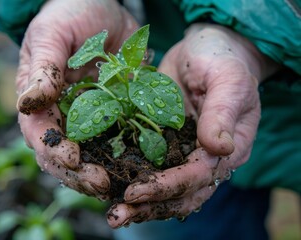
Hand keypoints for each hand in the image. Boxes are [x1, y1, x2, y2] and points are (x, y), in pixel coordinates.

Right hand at [16, 0, 137, 198]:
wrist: (102, 6)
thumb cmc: (70, 14)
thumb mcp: (53, 34)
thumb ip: (43, 68)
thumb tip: (28, 103)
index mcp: (39, 98)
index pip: (38, 132)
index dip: (53, 150)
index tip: (73, 158)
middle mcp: (60, 114)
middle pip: (61, 154)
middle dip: (78, 173)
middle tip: (102, 184)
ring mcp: (86, 117)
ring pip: (87, 155)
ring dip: (98, 173)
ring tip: (117, 186)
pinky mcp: (111, 114)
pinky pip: (114, 140)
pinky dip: (120, 158)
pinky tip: (133, 170)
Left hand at [107, 23, 278, 226]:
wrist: (203, 51)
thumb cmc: (221, 60)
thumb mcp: (228, 79)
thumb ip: (223, 112)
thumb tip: (220, 147)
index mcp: (229, 147)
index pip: (198, 177)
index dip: (168, 187)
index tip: (136, 192)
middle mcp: (206, 158)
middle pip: (182, 194)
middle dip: (150, 206)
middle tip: (117, 216)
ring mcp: (184, 153)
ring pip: (166, 189)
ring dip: (140, 204)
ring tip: (112, 213)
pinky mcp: (164, 144)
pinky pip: (150, 168)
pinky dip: (133, 180)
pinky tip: (110, 186)